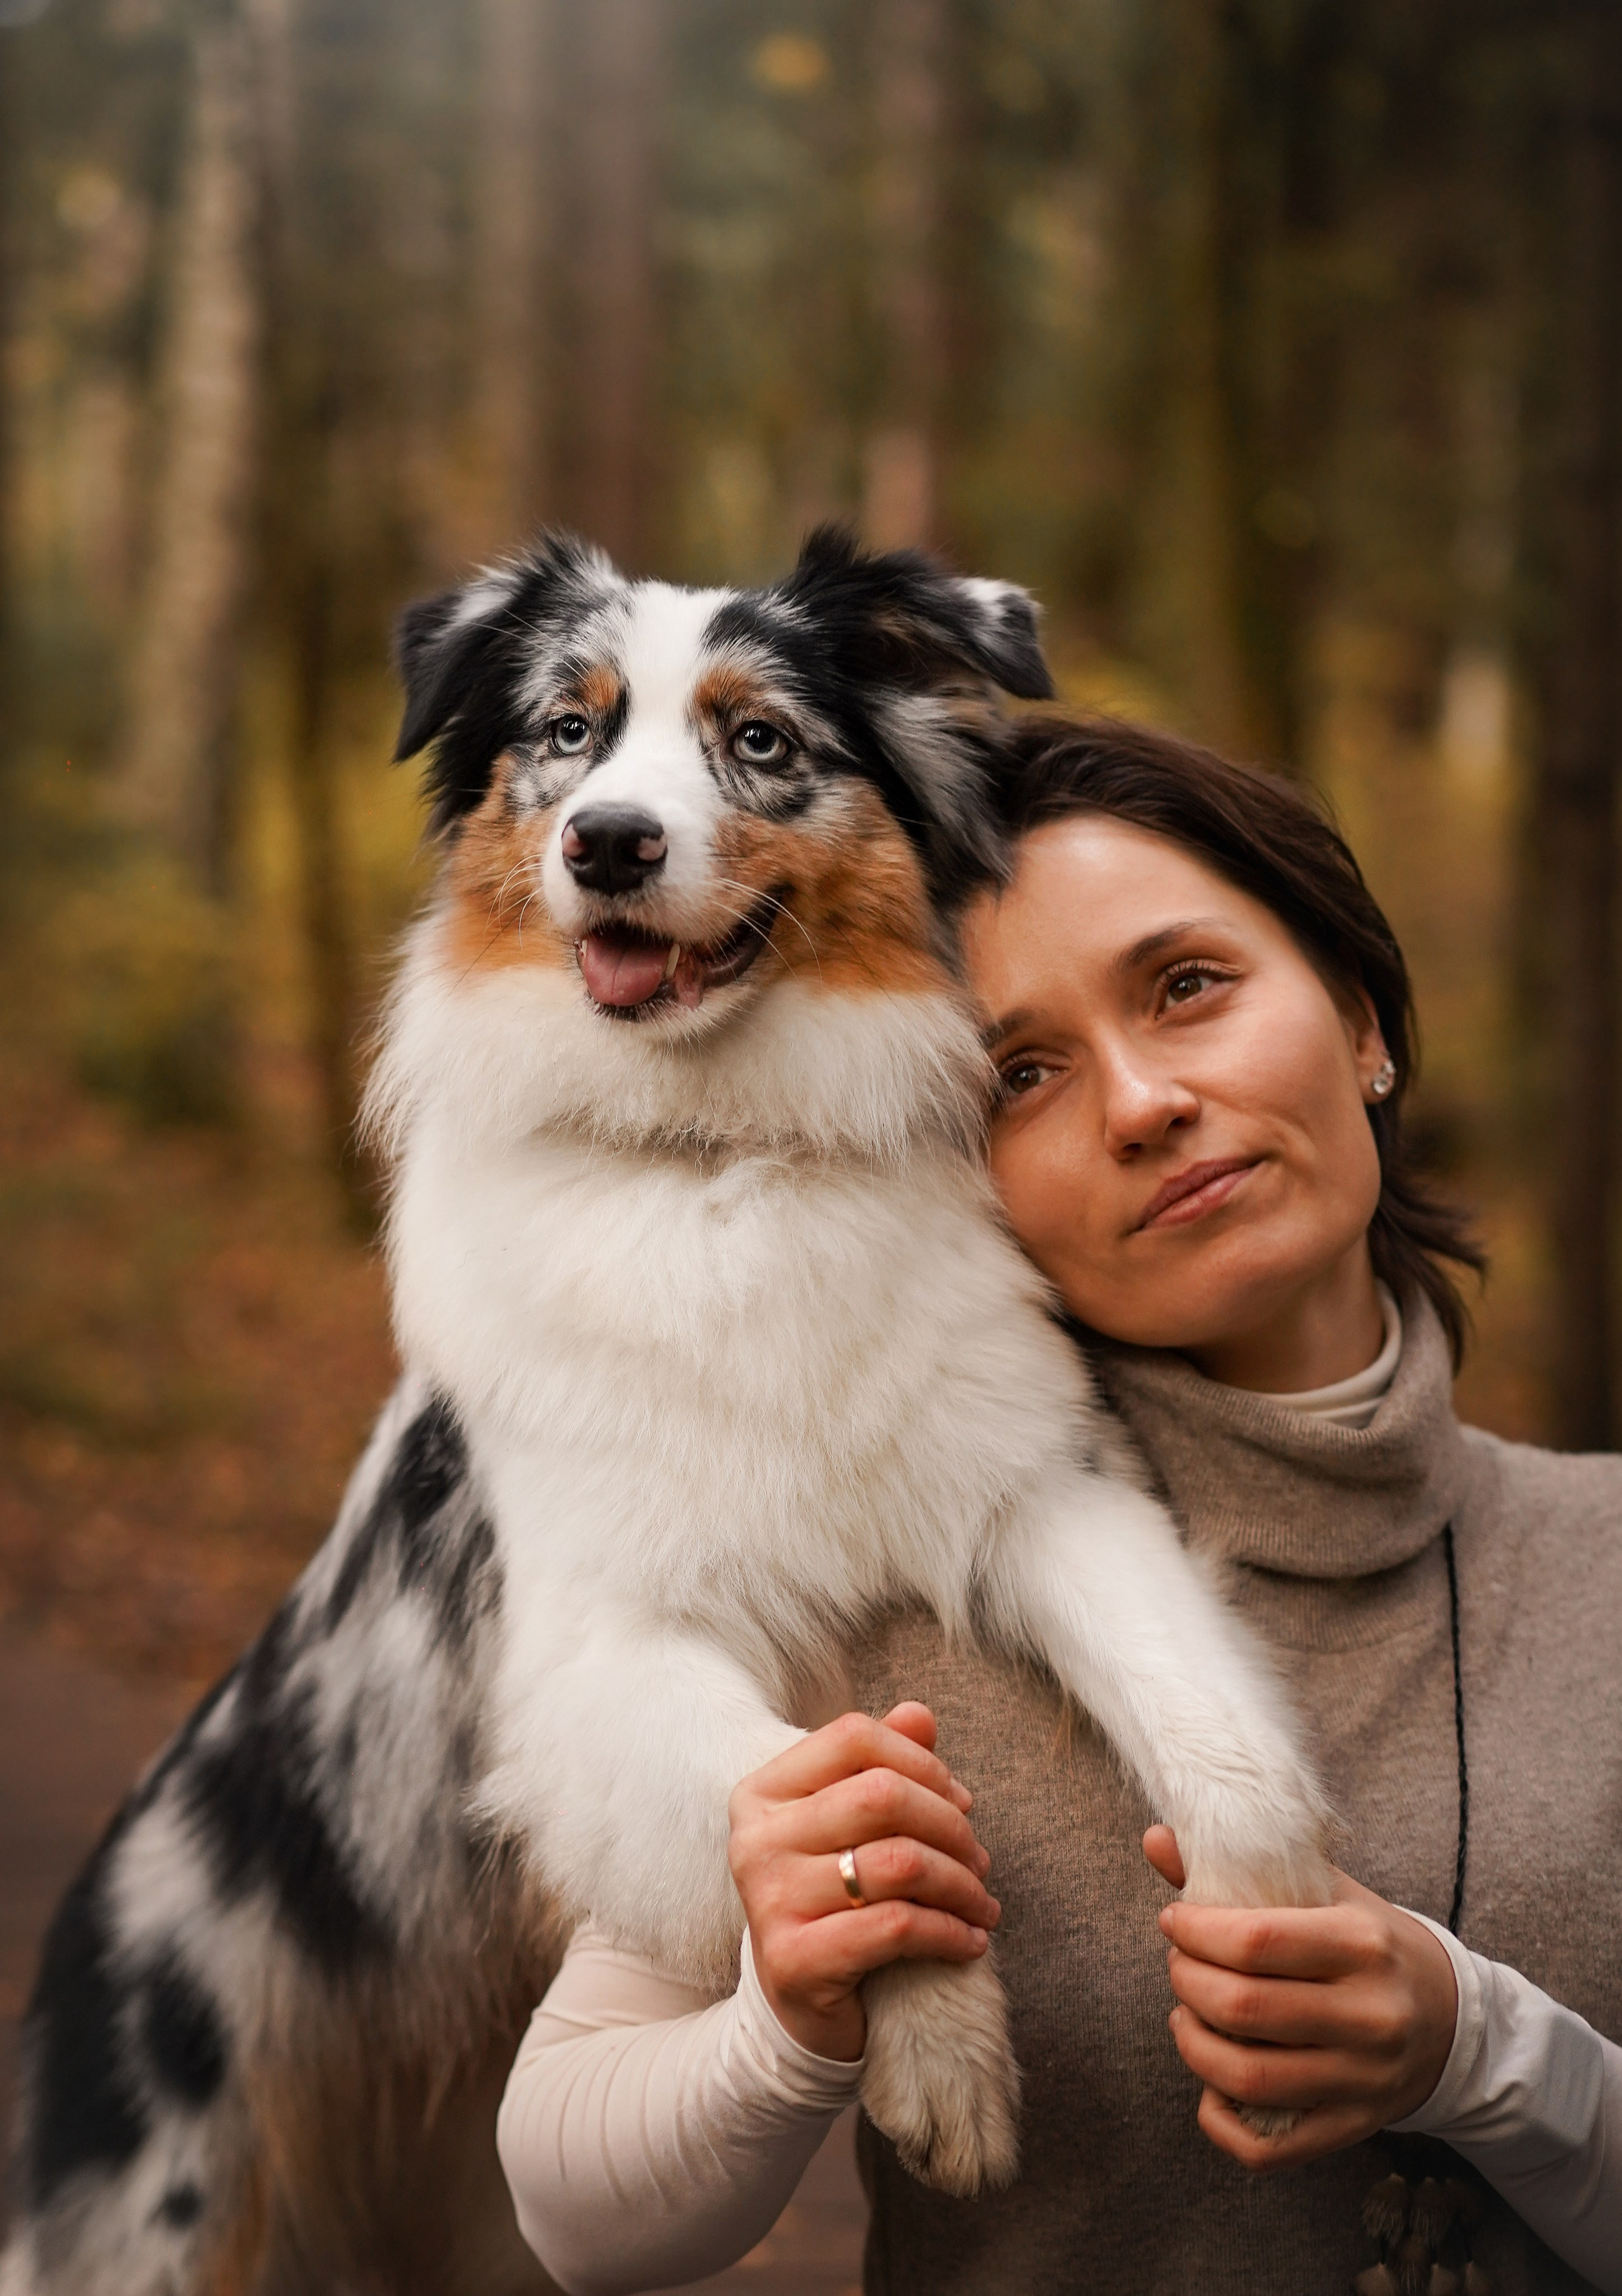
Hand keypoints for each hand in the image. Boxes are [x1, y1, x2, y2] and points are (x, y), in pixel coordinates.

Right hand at [728, 1704, 999, 2062]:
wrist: (796, 2007)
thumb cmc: (833, 1900)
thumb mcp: (851, 1828)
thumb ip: (881, 1766)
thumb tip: (920, 1715)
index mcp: (763, 1792)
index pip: (853, 1737)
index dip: (921, 1761)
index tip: (961, 1800)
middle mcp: (755, 1839)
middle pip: (882, 1795)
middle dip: (951, 1826)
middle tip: (980, 1860)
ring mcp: (769, 1900)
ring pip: (899, 1862)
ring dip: (961, 1884)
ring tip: (983, 1903)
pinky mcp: (794, 1961)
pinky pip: (897, 1926)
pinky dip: (950, 1931)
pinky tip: (971, 1941)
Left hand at [1143, 1826, 1457, 2169]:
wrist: (1454, 2019)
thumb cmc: (1374, 1946)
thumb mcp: (1326, 1892)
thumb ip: (1241, 1866)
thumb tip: (1156, 1838)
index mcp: (1363, 1944)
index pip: (1254, 1940)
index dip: (1194, 1932)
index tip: (1175, 1921)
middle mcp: (1370, 2015)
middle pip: (1242, 2009)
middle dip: (1187, 1982)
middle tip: (1180, 1965)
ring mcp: (1364, 2080)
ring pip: (1248, 2079)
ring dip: (1194, 2046)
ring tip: (1186, 2016)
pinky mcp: (1355, 2127)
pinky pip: (1270, 2148)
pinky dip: (1221, 2121)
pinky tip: (1211, 2085)